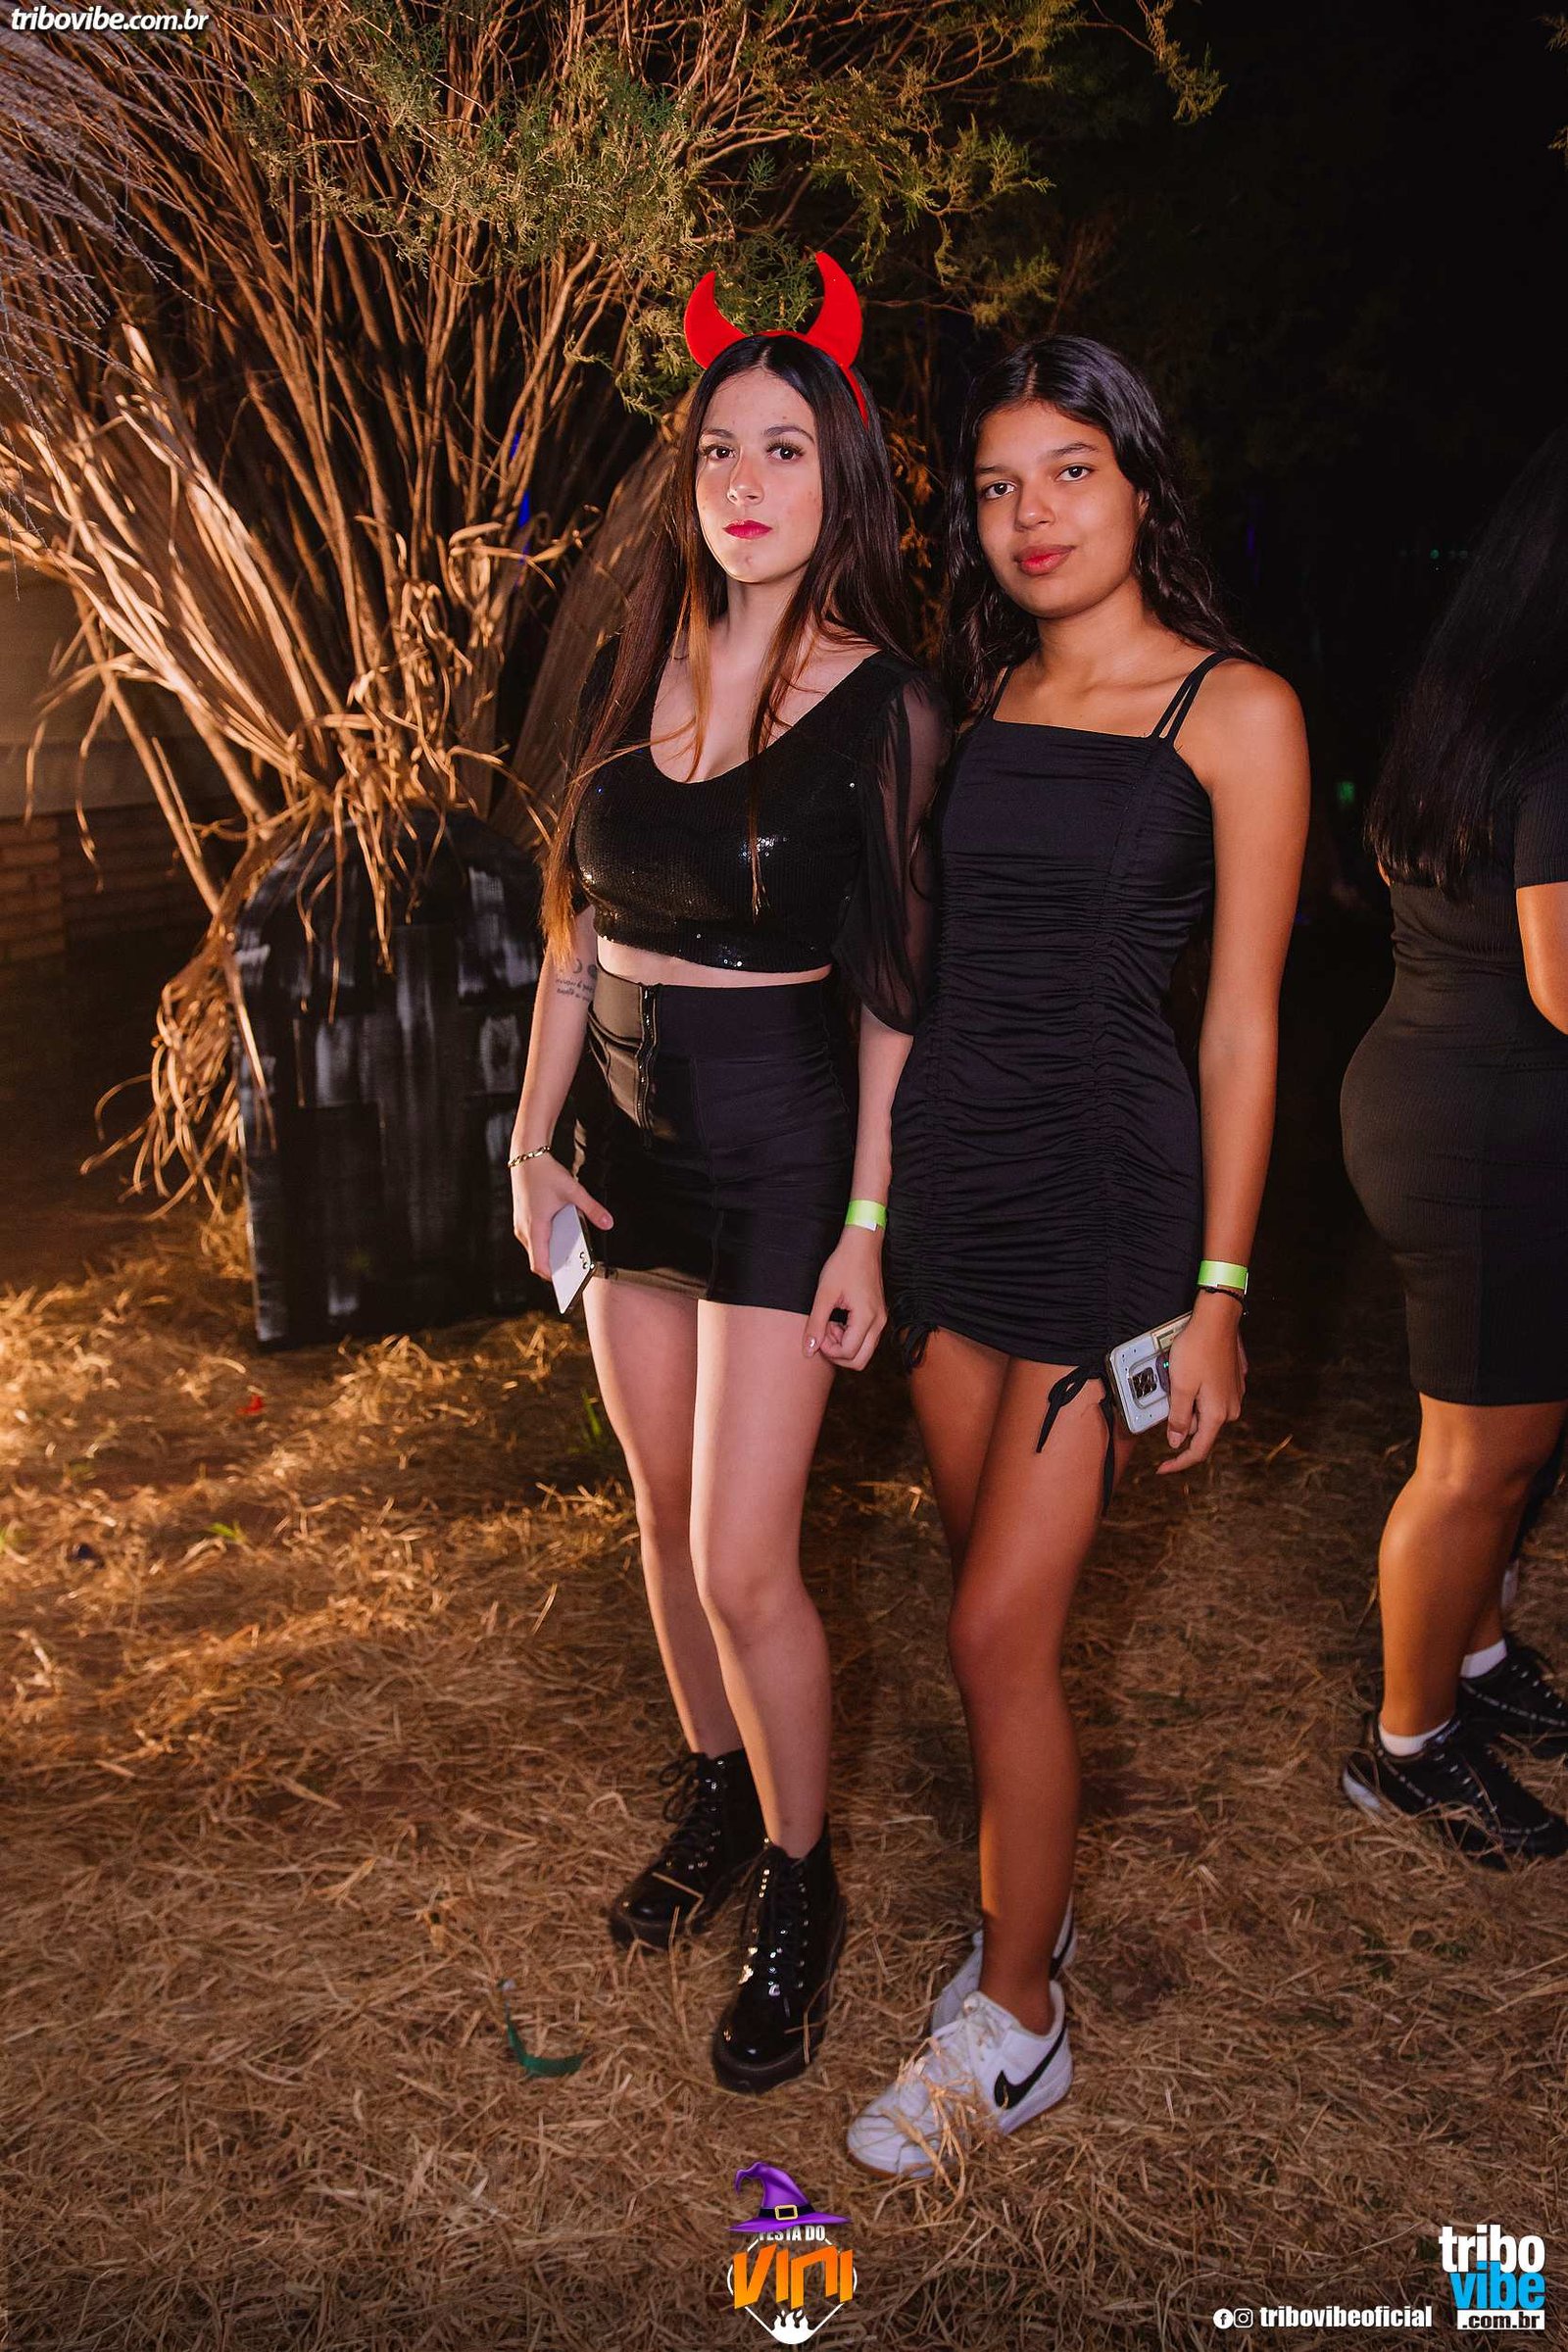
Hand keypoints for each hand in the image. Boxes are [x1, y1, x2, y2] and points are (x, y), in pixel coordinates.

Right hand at [510, 1149, 612, 1280]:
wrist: (526, 1157)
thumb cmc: (547, 1174)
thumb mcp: (574, 1190)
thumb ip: (592, 1208)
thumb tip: (609, 1223)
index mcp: (535, 1227)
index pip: (539, 1264)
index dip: (553, 1277)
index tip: (569, 1283)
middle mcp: (525, 1230)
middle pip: (539, 1260)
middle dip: (557, 1268)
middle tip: (577, 1274)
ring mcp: (522, 1227)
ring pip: (537, 1251)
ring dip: (552, 1255)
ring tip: (573, 1259)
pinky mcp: (523, 1221)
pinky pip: (535, 1241)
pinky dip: (548, 1244)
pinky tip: (564, 1240)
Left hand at [802, 1226, 885, 1371]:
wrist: (862, 1246)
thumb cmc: (843, 1265)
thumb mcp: (824, 1294)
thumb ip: (815, 1324)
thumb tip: (808, 1350)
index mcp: (867, 1318)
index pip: (848, 1353)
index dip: (828, 1349)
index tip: (818, 1331)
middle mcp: (879, 1323)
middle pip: (860, 1361)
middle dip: (837, 1354)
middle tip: (823, 1333)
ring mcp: (881, 1320)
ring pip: (864, 1352)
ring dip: (843, 1346)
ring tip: (829, 1324)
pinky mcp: (878, 1316)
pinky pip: (866, 1340)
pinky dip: (850, 1337)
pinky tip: (838, 1321)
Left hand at [1158, 1290, 1245, 1474]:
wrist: (1217, 1319)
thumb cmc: (1198, 1349)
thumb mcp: (1180, 1386)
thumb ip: (1177, 1418)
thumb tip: (1175, 1442)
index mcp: (1217, 1414)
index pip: (1197, 1451)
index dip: (1178, 1463)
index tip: (1162, 1468)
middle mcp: (1230, 1409)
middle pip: (1198, 1428)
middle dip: (1180, 1418)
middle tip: (1168, 1393)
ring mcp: (1234, 1395)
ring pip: (1203, 1412)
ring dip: (1188, 1402)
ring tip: (1179, 1375)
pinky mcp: (1233, 1382)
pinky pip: (1210, 1397)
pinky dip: (1197, 1391)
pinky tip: (1192, 1370)